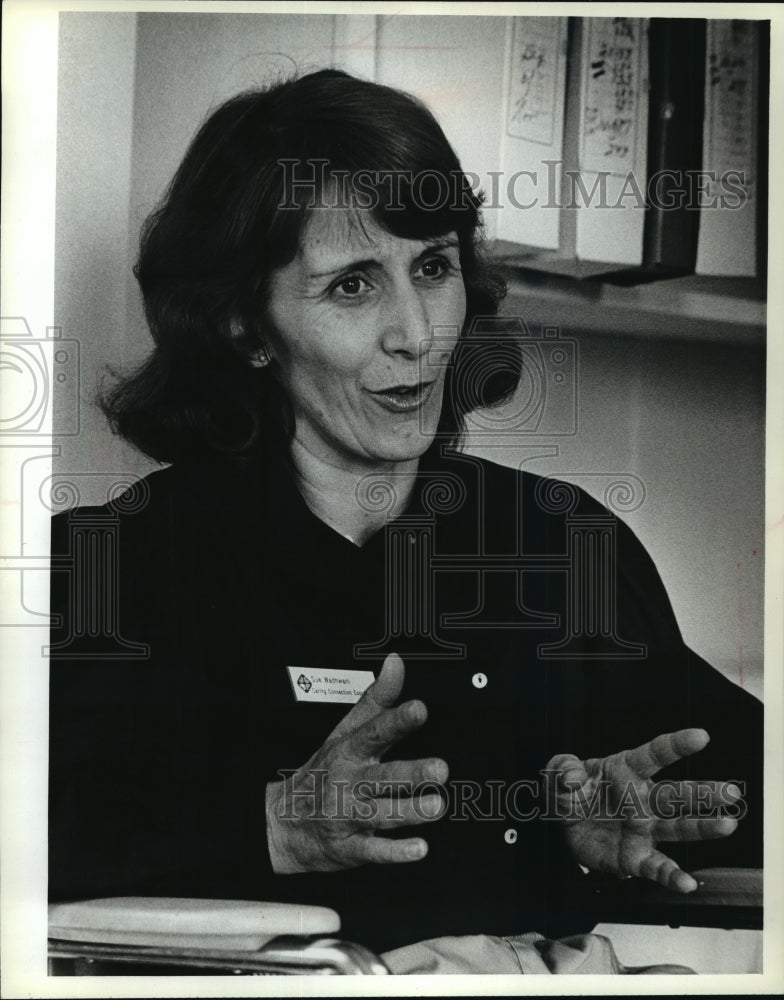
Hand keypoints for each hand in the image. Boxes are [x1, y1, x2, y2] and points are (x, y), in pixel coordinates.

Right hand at [266, 653, 447, 873]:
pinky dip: (395, 852)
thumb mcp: (345, 730)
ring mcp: (348, 816)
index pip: (375, 732)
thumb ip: (377, 698)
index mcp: (350, 751)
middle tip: (440, 769)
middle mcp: (350, 782)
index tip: (419, 710)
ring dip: (410, 811)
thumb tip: (396, 663)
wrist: (282, 821)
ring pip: (382, 813)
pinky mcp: (350, 847)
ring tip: (435, 806)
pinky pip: (374, 851)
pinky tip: (418, 849)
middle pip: (383, 776)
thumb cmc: (324, 771)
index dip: (397, 720)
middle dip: (411, 773)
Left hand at [546, 728, 739, 891]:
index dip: (677, 744)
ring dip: (703, 827)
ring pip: (677, 827)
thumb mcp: (560, 771)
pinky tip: (687, 883)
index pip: (655, 753)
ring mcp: (643, 828)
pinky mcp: (635, 856)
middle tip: (732, 791)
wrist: (564, 824)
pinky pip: (656, 866)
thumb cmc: (572, 789)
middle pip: (676, 793)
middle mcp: (642, 799)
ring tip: (727, 824)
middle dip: (704, 792)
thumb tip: (573, 777)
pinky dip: (672, 876)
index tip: (702, 736)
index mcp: (626, 769)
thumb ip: (564, 768)